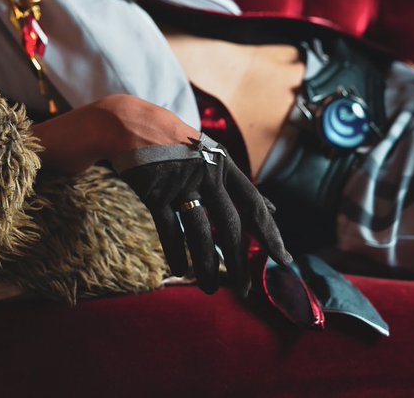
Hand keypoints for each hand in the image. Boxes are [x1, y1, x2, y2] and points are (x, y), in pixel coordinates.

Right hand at [112, 134, 291, 296]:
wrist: (130, 124)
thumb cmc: (177, 144)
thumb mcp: (213, 155)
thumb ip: (240, 184)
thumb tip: (273, 209)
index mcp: (223, 164)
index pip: (254, 203)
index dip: (269, 232)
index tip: (282, 257)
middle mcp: (206, 173)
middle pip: (229, 224)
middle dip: (239, 260)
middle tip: (245, 288)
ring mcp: (179, 183)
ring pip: (199, 233)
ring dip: (207, 266)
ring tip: (211, 289)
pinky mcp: (154, 193)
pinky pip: (169, 230)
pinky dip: (176, 253)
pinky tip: (182, 270)